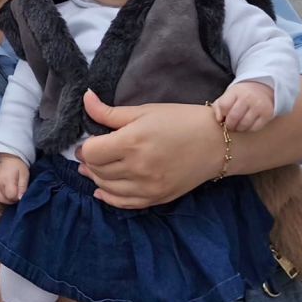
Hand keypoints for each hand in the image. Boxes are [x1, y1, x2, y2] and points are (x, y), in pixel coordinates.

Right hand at [0, 155, 28, 203]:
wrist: (9, 158)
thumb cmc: (19, 166)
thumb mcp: (25, 175)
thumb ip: (23, 187)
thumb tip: (20, 198)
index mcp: (6, 179)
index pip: (10, 196)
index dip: (16, 197)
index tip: (20, 193)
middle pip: (4, 199)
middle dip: (12, 199)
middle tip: (17, 193)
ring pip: (0, 198)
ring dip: (7, 198)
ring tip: (12, 191)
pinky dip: (3, 194)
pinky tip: (7, 188)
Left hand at [75, 90, 223, 208]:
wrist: (216, 142)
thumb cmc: (180, 121)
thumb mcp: (143, 111)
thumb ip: (109, 112)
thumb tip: (85, 98)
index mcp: (132, 142)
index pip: (92, 152)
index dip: (86, 147)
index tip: (89, 141)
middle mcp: (138, 168)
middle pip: (97, 170)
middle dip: (90, 161)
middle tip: (91, 153)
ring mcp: (148, 186)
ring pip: (107, 188)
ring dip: (96, 178)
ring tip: (95, 168)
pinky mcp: (157, 198)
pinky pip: (124, 204)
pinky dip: (109, 197)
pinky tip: (102, 190)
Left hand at [213, 81, 273, 131]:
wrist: (262, 90)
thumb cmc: (241, 95)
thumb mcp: (229, 95)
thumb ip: (219, 105)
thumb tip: (218, 120)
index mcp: (236, 91)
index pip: (224, 106)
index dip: (220, 115)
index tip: (221, 118)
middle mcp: (248, 97)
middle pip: (233, 117)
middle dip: (229, 125)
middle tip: (229, 126)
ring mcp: (259, 106)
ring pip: (244, 124)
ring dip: (238, 129)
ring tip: (237, 127)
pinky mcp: (267, 114)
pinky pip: (254, 128)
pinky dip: (248, 130)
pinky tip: (246, 126)